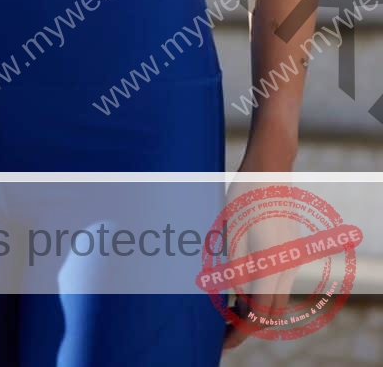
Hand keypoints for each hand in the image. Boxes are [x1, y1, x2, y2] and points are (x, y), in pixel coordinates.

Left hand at [221, 138, 298, 350]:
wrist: (268, 168)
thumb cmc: (245, 197)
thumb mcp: (232, 236)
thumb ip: (235, 272)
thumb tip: (236, 300)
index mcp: (273, 265)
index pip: (260, 314)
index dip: (240, 332)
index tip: (222, 343)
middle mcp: (287, 265)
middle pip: (271, 310)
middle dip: (248, 323)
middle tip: (221, 328)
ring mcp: (291, 256)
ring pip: (275, 295)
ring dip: (254, 306)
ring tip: (226, 307)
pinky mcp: (289, 247)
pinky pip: (277, 279)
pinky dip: (260, 289)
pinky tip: (238, 285)